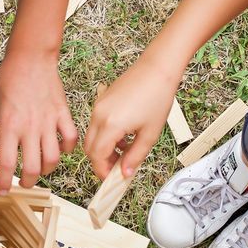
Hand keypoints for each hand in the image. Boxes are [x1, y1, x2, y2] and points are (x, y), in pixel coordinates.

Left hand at [0, 50, 77, 192]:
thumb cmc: (10, 79)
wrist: (30, 58)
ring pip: (53, 159)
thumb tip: (7, 152)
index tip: (3, 190)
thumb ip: (3, 131)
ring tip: (41, 168)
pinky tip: (61, 148)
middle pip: (32, 168)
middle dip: (27, 182)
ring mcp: (48, 122)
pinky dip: (68, 149)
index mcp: (8, 126)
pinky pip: (70, 139)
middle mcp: (29, 128)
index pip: (6, 163)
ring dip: (46, 169)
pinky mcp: (63, 114)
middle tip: (24, 183)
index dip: (4, 182)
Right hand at [83, 62, 177, 179]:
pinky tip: (123, 136)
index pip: (97, 156)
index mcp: (111, 125)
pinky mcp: (101, 100)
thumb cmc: (157, 96)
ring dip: (103, 148)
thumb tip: (125, 173)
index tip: (113, 178)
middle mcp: (99, 115)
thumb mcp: (150, 133)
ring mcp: (98, 106)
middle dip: (101, 162)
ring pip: (92, 136)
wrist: (157, 69)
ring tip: (125, 151)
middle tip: (118, 169)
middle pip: (90, 148)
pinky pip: (96, 124)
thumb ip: (135, 156)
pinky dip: (105, 135)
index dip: (103, 171)